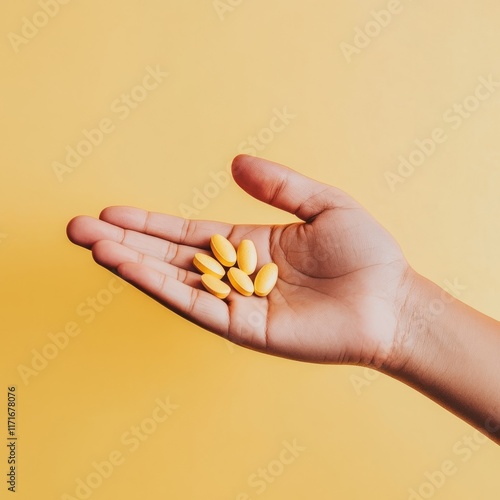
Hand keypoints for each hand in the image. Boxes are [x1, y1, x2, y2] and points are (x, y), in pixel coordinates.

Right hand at [66, 155, 413, 366]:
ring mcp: (236, 303)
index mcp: (248, 245)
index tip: (111, 211)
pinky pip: (195, 305)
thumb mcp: (322, 204)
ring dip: (132, 263)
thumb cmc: (365, 255)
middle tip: (78, 227)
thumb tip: (235, 162)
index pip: (186, 234)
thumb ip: (279, 185)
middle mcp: (234, 274)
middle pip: (168, 257)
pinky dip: (161, 287)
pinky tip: (132, 268)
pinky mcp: (244, 328)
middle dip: (124, 242)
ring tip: (93, 244)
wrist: (390, 301)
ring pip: (173, 282)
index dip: (149, 223)